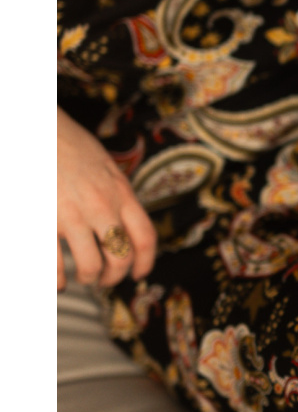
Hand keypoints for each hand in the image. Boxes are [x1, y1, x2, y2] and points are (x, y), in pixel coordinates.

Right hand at [57, 106, 156, 290]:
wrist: (38, 127)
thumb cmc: (69, 143)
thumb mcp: (106, 165)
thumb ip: (117, 192)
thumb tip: (124, 216)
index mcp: (120, 192)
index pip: (145, 236)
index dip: (146, 262)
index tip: (140, 273)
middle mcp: (101, 206)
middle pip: (121, 256)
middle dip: (115, 276)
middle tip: (106, 280)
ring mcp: (72, 215)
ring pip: (91, 265)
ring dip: (89, 277)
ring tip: (82, 278)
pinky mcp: (43, 221)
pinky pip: (53, 264)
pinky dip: (57, 281)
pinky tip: (57, 283)